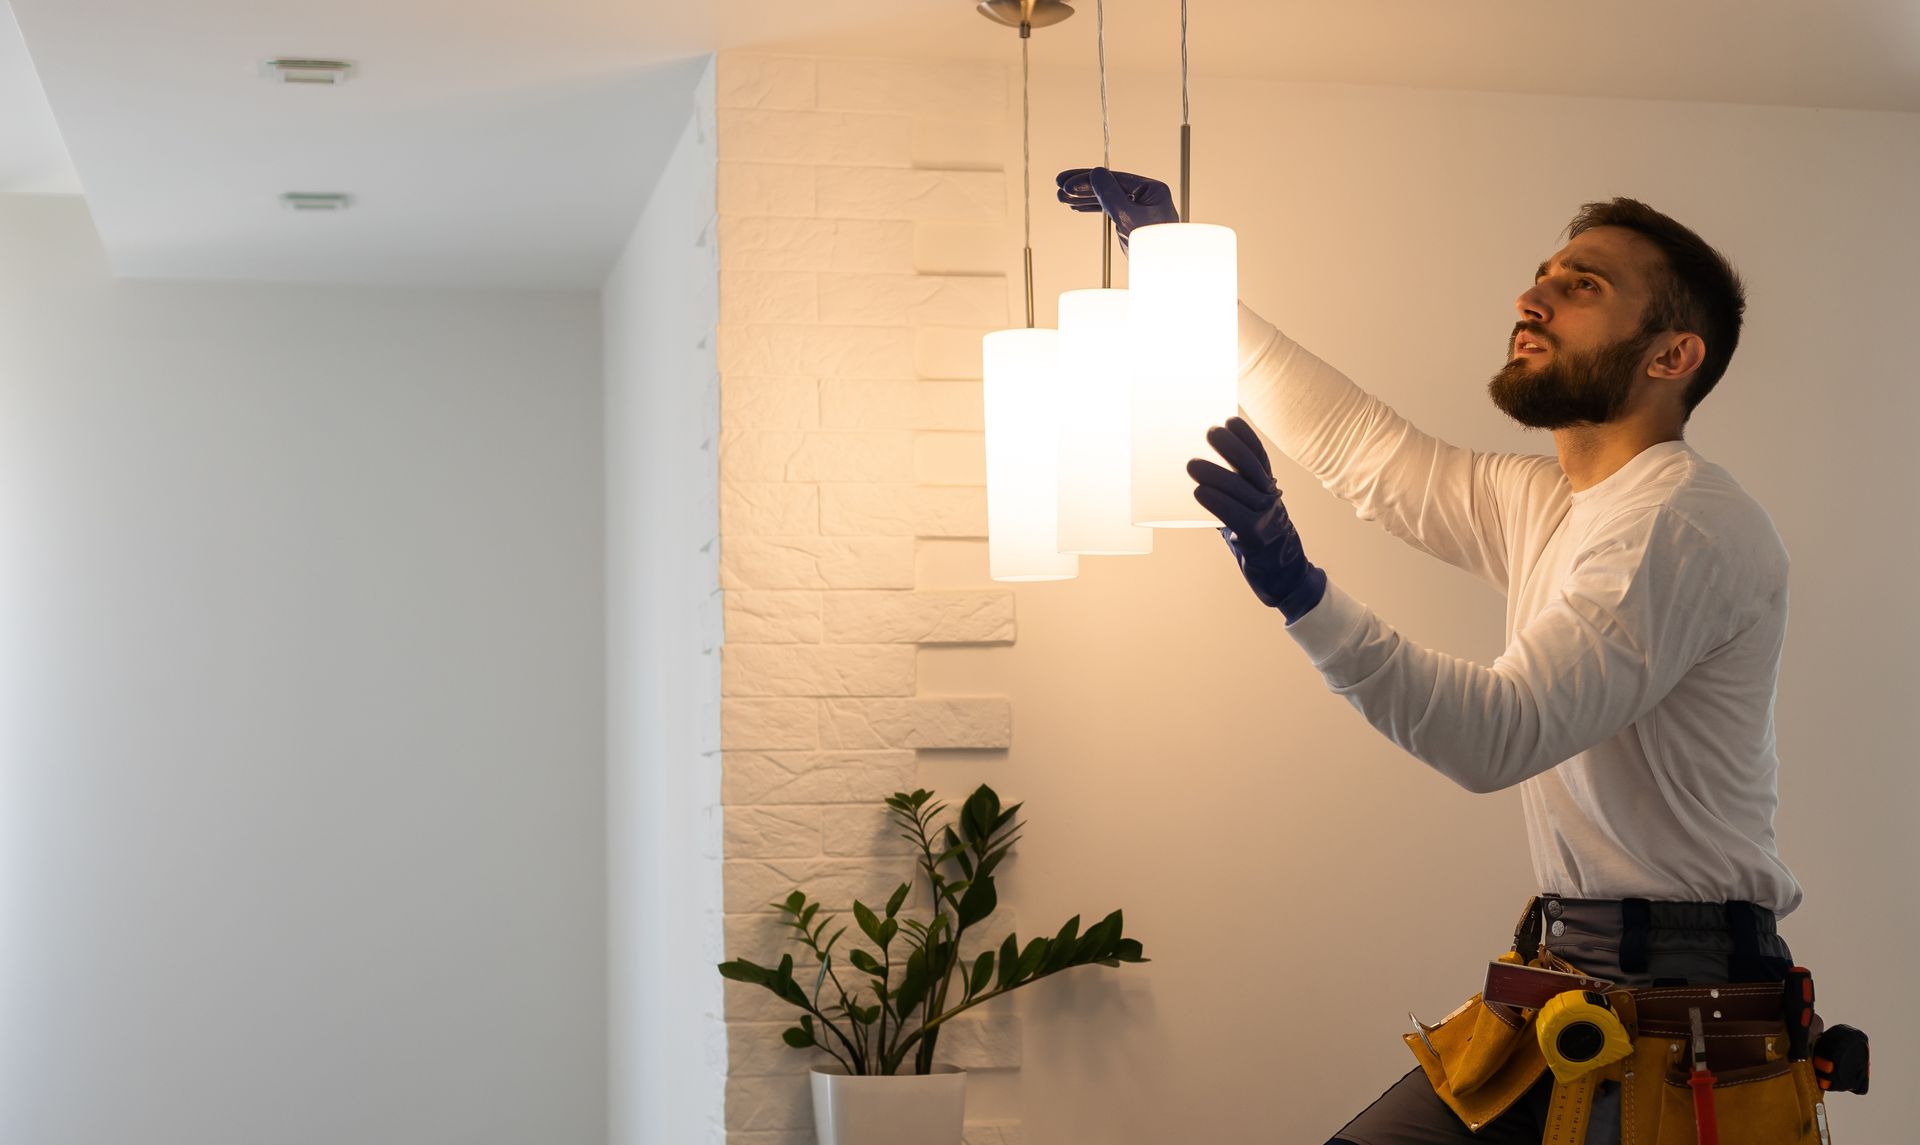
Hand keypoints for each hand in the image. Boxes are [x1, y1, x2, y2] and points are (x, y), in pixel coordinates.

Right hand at [1055, 168, 1178, 249]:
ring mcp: (1139, 208)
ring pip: (1107, 198)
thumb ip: (1111, 195)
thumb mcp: (1129, 218)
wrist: (1162, 273)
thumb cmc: (1154, 248)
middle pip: (1109, 186)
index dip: (1089, 179)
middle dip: (1083, 187)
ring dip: (1083, 197)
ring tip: (1062, 198)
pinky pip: (1109, 210)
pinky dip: (1093, 208)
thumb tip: (1096, 173)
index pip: (1115, 179)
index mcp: (1152, 190)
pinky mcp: (1132, 221)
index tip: (1067, 183)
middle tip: (1059, 186)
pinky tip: (1077, 206)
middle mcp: (1146, 196)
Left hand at [1187, 417, 1327, 620]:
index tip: (1229, 420)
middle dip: (1230, 447)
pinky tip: (1199, 493)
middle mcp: (1270, 498)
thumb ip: (1228, 496)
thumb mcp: (1248, 512)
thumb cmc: (1259, 541)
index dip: (1246, 437)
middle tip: (1209, 432)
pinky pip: (1236, 516)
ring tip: (1192, 464)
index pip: (1259, 456)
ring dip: (1216, 474)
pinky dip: (1217, 502)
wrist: (1286, 577)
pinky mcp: (1257, 538)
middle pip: (1250, 467)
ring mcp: (1266, 518)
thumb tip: (1194, 479)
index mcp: (1268, 489)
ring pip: (1240, 490)